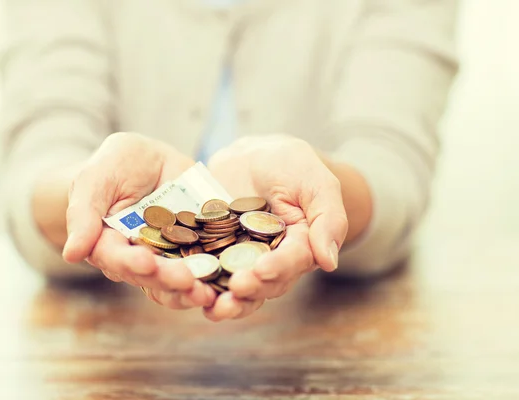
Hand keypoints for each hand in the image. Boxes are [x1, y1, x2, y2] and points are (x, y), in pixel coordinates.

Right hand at [62, 132, 215, 308]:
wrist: (151, 161)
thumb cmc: (116, 165)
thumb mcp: (97, 176)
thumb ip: (84, 212)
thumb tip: (72, 253)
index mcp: (108, 244)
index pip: (116, 258)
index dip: (130, 262)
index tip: (146, 262)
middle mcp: (138, 259)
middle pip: (151, 277)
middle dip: (168, 280)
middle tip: (187, 280)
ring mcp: (169, 259)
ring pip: (178, 284)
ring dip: (192, 290)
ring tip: (208, 291)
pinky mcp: (197, 251)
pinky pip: (206, 270)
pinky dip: (216, 279)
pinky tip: (229, 283)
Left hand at [204, 135, 347, 320]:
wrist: (252, 156)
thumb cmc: (291, 165)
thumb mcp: (315, 182)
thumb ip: (327, 219)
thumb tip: (329, 262)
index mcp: (301, 246)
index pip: (293, 262)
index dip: (279, 268)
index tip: (262, 270)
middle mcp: (273, 261)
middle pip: (265, 283)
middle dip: (251, 288)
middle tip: (236, 287)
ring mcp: (243, 261)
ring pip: (239, 289)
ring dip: (228, 301)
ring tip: (215, 307)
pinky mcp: (216, 255)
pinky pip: (209, 274)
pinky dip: (201, 286)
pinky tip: (188, 292)